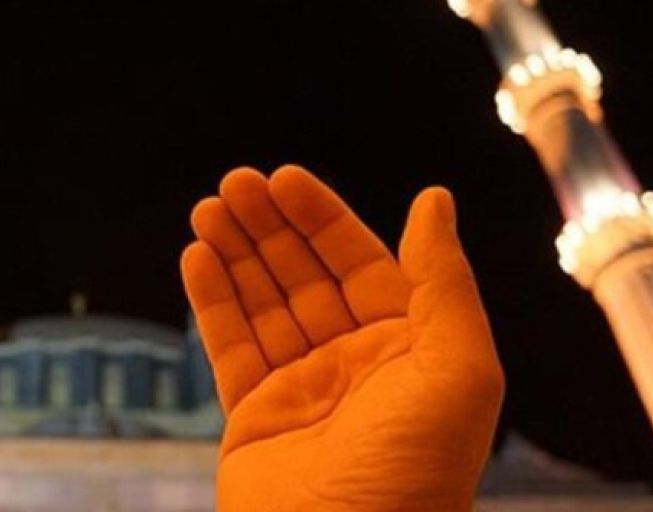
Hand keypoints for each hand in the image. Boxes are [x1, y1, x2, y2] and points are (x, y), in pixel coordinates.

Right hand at [182, 166, 502, 511]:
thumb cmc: (415, 474)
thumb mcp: (455, 369)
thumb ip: (443, 281)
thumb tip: (434, 200)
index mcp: (409, 350)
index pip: (361, 264)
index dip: (322, 219)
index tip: (284, 178)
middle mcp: (354, 364)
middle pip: (304, 276)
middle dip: (269, 228)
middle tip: (233, 183)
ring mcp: (301, 390)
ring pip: (262, 303)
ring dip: (235, 253)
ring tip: (208, 209)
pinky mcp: (254, 417)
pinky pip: (229, 347)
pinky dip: (211, 302)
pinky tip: (196, 258)